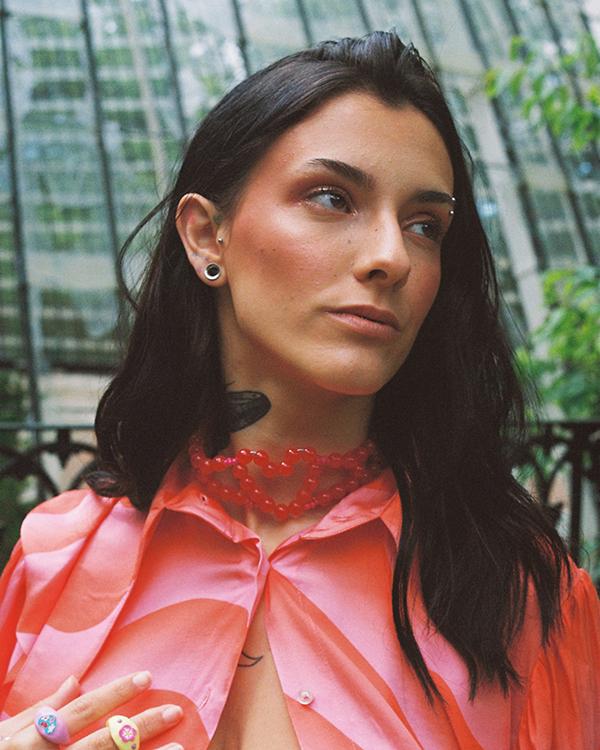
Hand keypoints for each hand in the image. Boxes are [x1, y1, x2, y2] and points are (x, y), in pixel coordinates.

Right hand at [0, 672, 183, 748]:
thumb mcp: (4, 735)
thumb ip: (39, 709)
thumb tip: (75, 681)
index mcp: (31, 741)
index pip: (81, 711)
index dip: (114, 693)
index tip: (147, 677)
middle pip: (101, 744)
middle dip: (140, 727)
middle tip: (174, 710)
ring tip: (180, 749)